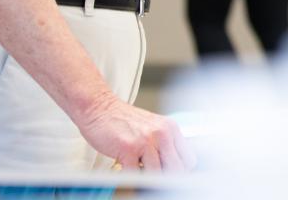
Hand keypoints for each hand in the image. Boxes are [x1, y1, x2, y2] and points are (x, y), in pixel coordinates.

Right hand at [77, 93, 195, 171]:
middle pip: (177, 169)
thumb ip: (164, 145)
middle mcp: (162, 133)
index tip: (170, 176)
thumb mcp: (151, 127)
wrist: (98, 107)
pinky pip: (136, 175)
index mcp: (170, 128)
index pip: (189, 160)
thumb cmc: (122, 120)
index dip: (180, 172)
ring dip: (148, 179)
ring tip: (139, 173)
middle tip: (154, 180)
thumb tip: (172, 168)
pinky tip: (127, 171)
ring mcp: (146, 141)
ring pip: (158, 174)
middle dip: (166, 178)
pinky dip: (132, 178)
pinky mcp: (128, 149)